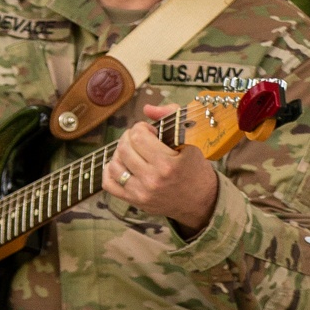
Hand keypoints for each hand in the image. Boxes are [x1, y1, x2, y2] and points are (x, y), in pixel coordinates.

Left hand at [102, 104, 218, 236]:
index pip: (138, 137)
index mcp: (167, 164)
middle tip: (141, 139)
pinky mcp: (135, 201)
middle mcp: (152, 180)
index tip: (151, 132)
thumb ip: (171, 116)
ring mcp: (141, 193)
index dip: (141, 128)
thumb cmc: (194, 168)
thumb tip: (147, 108)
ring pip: (114, 165)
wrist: (200, 200)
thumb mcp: (190, 140)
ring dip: (120, 153)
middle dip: (130, 137)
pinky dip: (110, 171)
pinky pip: (109, 184)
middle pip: (124, 149)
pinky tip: (122, 165)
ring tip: (132, 152)